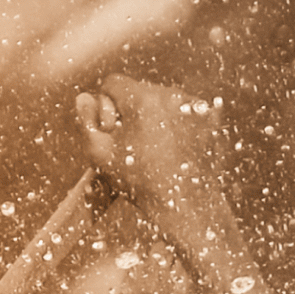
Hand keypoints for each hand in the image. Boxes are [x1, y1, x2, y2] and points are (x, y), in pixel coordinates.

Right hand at [75, 82, 260, 293]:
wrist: (189, 209)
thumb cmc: (143, 185)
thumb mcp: (101, 156)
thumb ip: (86, 123)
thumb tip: (84, 98)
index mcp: (142, 98)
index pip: (113, 84)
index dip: (107, 108)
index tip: (112, 131)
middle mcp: (171, 94)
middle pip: (139, 90)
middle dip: (132, 111)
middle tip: (135, 145)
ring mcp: (194, 105)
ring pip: (162, 101)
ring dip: (154, 117)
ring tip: (156, 150)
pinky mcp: (209, 118)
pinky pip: (184, 111)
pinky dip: (177, 125)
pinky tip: (175, 149)